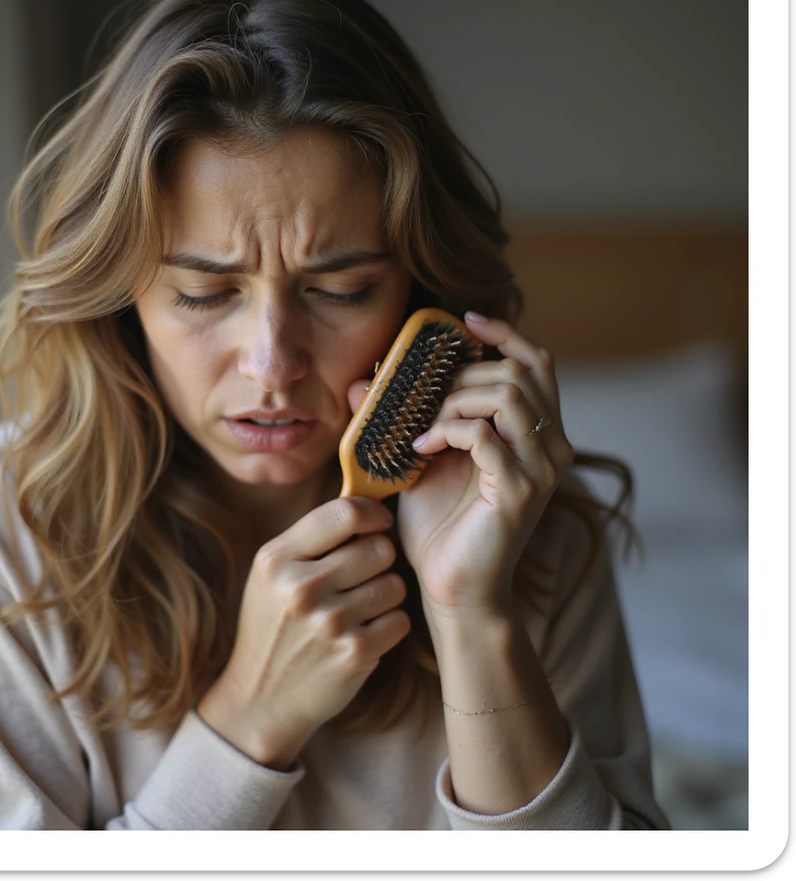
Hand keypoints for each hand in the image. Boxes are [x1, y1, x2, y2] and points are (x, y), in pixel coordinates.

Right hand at [201, 497, 409, 767]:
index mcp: (277, 559)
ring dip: (385, 594)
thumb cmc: (273, 626)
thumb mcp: (272, 574)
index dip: (372, 513)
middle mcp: (301, 588)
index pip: (344, 514)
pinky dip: (389, 625)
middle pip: (378, 548)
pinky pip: (399, 620)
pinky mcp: (355, 654)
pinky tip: (365, 632)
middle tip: (363, 575)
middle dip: (378, 559)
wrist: (260, 699)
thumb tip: (366, 505)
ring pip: (394, 583)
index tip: (379, 523)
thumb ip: (311, 538)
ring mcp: (329, 623)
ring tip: (360, 607)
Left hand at [345, 314, 573, 622]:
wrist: (452, 590)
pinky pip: (485, 434)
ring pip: (506, 394)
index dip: (505, 334)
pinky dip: (446, 431)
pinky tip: (421, 450)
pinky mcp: (520, 489)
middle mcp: (551, 446)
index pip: (537, 363)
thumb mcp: (420, 460)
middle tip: (425, 400)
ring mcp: (542, 468)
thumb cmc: (439, 528)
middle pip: (519, 371)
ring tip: (423, 429)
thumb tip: (361, 381)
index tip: (463, 323)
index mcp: (535, 434)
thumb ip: (404, 418)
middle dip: (463, 374)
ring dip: (455, 400)